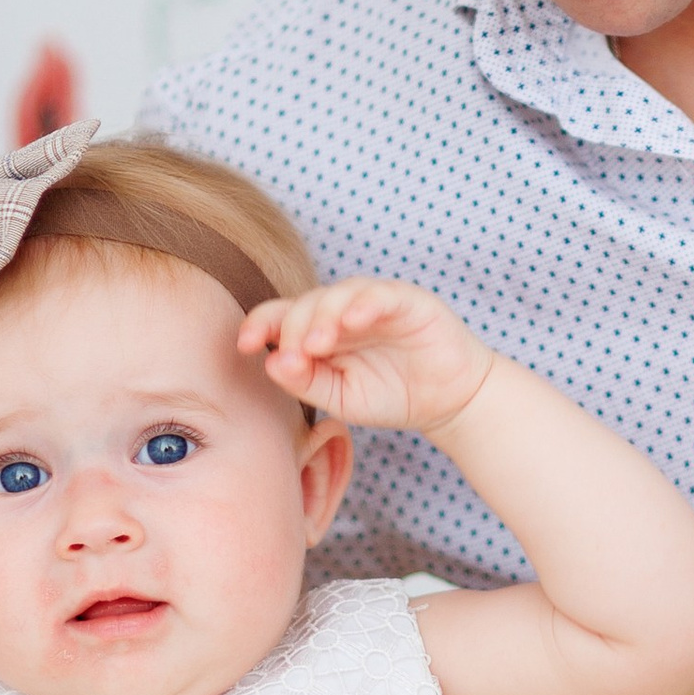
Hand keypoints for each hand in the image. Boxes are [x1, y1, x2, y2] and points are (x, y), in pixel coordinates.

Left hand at [240, 280, 493, 437]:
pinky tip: (354, 321)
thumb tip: (271, 363)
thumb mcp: (341, 398)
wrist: (448, 401)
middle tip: (297, 357)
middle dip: (293, 329)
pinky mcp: (406, 300)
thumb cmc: (392, 395)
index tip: (245, 345)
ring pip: (337, 294)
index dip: (258, 325)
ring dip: (323, 316)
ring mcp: (373, 303)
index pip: (279, 317)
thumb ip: (307, 382)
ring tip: (318, 344)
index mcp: (319, 332)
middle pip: (304, 305)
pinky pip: (380, 295)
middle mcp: (341, 312)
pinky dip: (364, 304)